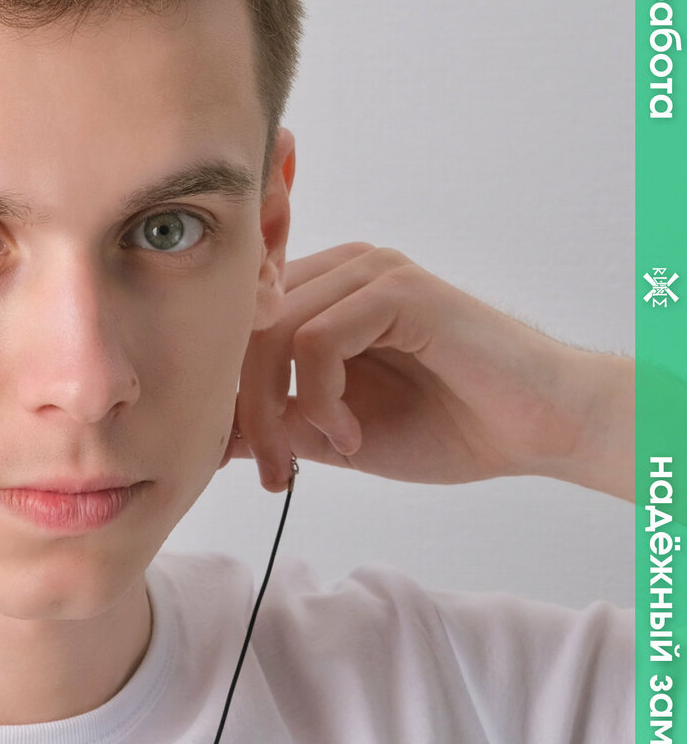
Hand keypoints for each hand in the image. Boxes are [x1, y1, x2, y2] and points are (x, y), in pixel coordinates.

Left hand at [228, 244, 632, 500]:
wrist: (534, 430)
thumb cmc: (447, 427)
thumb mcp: (335, 436)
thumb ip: (278, 425)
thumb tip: (209, 436)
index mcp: (322, 294)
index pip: (237, 330)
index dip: (225, 394)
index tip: (236, 459)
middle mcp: (341, 271)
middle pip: (243, 330)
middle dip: (244, 412)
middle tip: (272, 472)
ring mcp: (371, 273)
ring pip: (271, 334)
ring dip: (277, 411)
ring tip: (311, 458)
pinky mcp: (399, 289)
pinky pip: (316, 340)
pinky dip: (320, 400)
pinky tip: (350, 437)